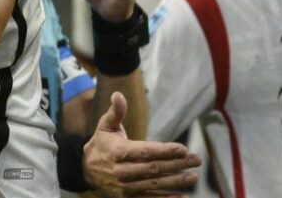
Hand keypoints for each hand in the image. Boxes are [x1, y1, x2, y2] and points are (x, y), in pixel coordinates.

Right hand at [83, 93, 200, 196]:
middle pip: (153, 168)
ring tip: (193, 176)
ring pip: (154, 184)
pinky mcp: (127, 197)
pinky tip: (182, 196)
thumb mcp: (105, 126)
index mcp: (117, 152)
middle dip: (177, 164)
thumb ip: (115, 112)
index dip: (164, 150)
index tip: (182, 148)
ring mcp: (124, 187)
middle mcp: (121, 171)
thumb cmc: (101, 143)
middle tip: (196, 159)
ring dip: (175, 181)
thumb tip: (118, 94)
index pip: (145, 152)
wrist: (85, 168)